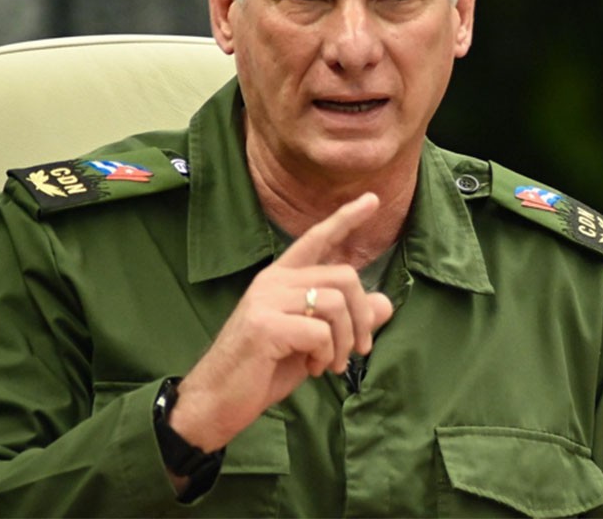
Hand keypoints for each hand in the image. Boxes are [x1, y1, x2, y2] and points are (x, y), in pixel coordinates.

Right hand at [167, 193, 394, 453]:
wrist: (216, 401)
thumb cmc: (262, 370)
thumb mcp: (312, 343)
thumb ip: (344, 321)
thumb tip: (385, 304)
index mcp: (281, 278)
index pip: (317, 238)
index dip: (346, 219)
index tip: (372, 200)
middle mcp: (273, 281)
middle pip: (345, 277)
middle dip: (363, 317)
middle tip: (358, 350)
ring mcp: (266, 300)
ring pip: (336, 304)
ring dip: (344, 342)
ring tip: (331, 364)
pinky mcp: (265, 325)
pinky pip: (320, 331)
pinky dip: (327, 355)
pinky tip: (312, 368)